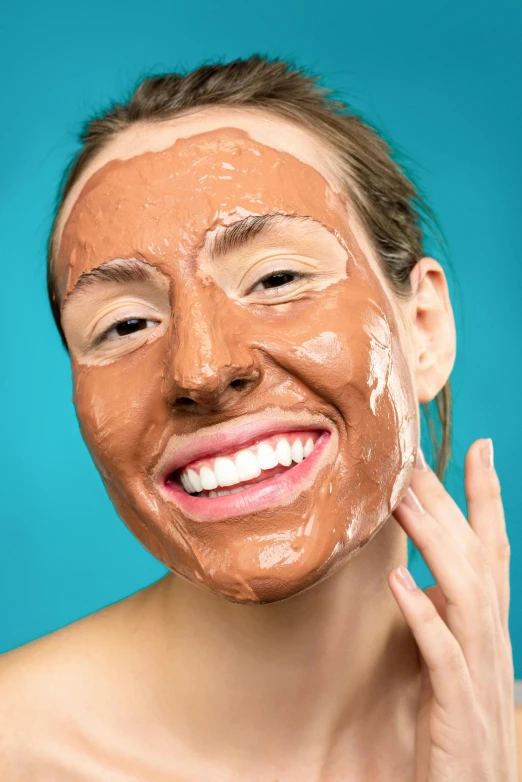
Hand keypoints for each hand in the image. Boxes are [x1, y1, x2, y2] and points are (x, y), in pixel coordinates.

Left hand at [389, 439, 516, 780]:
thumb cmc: (458, 729)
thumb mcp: (455, 664)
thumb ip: (446, 621)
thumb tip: (423, 581)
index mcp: (488, 626)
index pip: (493, 548)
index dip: (488, 498)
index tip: (481, 446)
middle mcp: (491, 639)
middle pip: (475, 554)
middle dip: (448, 501)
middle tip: (415, 454)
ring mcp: (479, 671)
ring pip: (465, 591)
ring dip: (433, 541)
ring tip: (400, 500)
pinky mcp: (459, 707)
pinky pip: (444, 655)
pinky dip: (425, 617)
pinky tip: (399, 584)